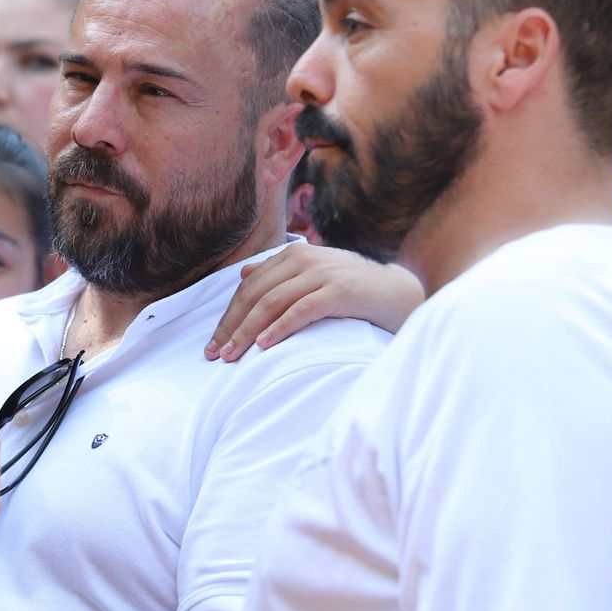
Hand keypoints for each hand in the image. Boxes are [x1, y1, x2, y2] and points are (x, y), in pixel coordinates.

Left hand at [204, 242, 422, 361]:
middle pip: (255, 295)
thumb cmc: (351, 289)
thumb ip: (280, 273)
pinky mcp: (339, 291)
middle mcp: (304, 259)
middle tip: (215, 354)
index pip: (249, 287)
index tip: (213, 343)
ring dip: (247, 331)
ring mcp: (321, 273)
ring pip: (272, 303)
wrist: (398, 292)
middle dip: (231, 326)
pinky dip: (279, 328)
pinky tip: (264, 345)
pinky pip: (301, 310)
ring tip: (232, 355)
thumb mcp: (314, 276)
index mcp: (293, 255)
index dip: (228, 316)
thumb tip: (244, 275)